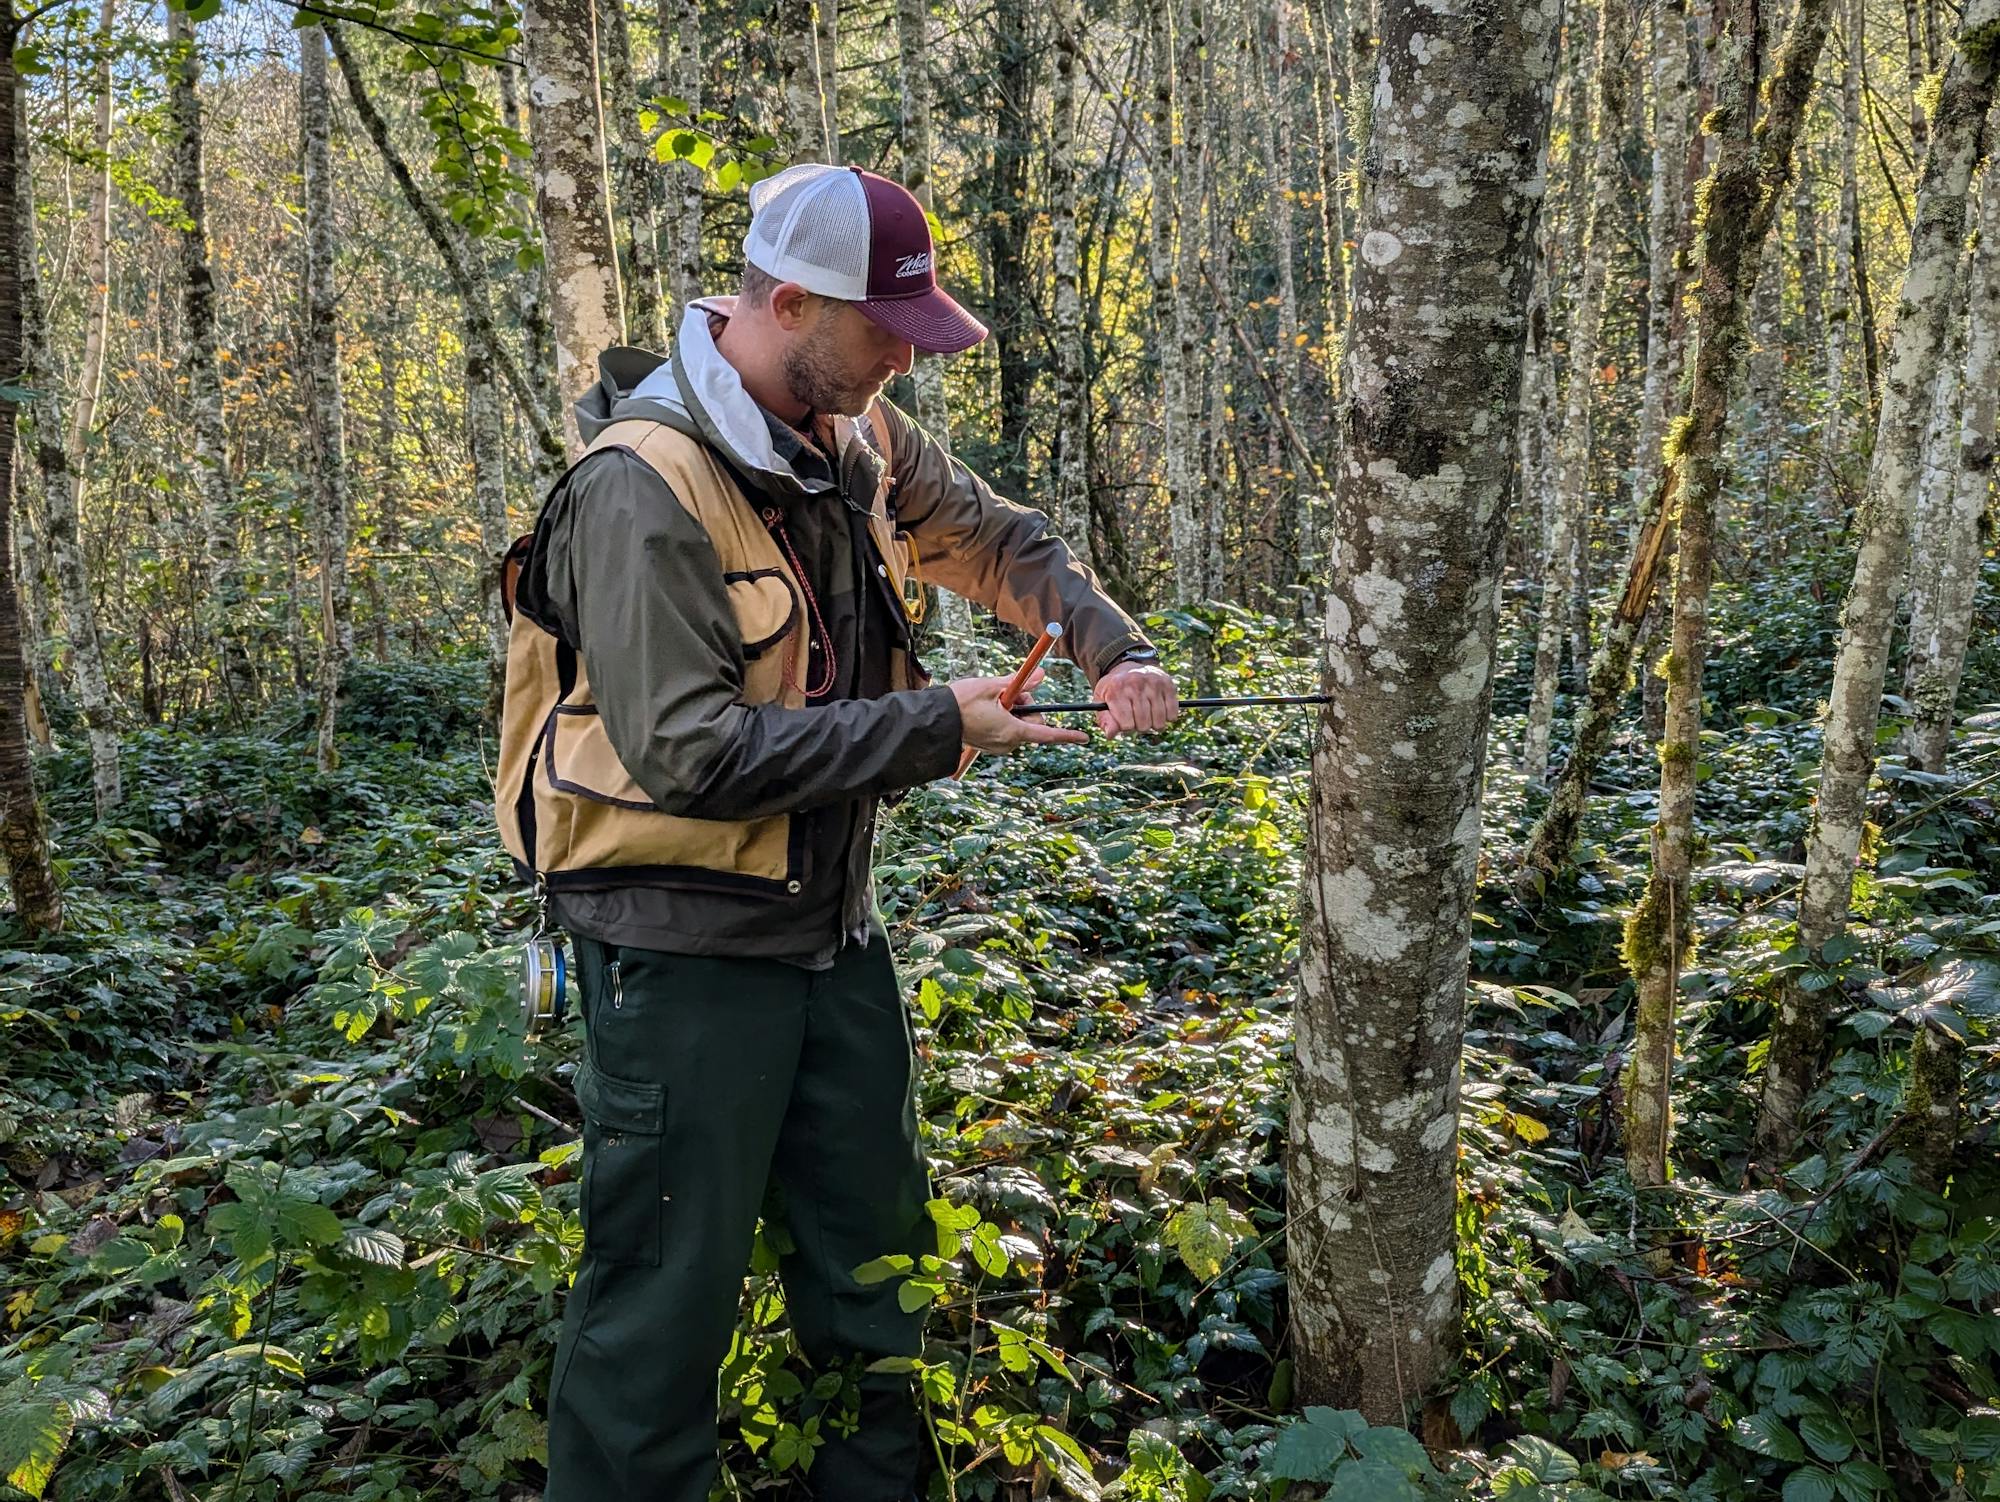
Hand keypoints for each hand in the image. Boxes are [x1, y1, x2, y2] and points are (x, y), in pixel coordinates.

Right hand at [950, 666, 1089, 753]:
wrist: (934, 720)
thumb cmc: (961, 702)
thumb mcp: (993, 686)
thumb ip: (1020, 683)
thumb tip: (1041, 675)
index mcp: (1012, 731)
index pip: (1046, 734)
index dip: (1067, 735)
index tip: (1084, 738)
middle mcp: (1008, 743)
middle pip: (1032, 722)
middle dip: (1026, 705)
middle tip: (1009, 691)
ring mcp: (998, 746)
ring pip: (1019, 724)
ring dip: (1013, 710)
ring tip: (992, 700)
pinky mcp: (990, 745)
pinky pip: (1006, 730)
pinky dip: (1004, 717)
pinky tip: (986, 709)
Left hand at [1096, 660, 1179, 736]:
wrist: (1128, 667)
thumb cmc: (1114, 690)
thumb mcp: (1101, 701)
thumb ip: (1104, 719)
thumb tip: (1111, 735)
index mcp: (1116, 690)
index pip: (1126, 724)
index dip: (1126, 727)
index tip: (1124, 720)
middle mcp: (1135, 684)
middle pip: (1143, 724)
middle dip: (1139, 726)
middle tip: (1136, 717)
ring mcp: (1153, 683)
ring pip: (1159, 721)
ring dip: (1154, 724)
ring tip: (1147, 715)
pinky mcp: (1168, 684)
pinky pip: (1173, 713)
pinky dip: (1167, 717)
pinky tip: (1159, 710)